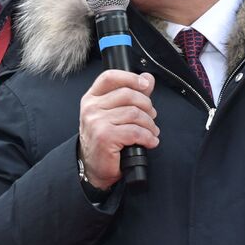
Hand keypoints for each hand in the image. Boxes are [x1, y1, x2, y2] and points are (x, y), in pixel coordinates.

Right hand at [78, 70, 158, 189]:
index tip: (145, 85)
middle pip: (128, 95)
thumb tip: (148, 78)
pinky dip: (148, 137)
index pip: (110, 77)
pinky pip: (135, 131)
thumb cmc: (105, 140)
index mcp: (92, 98)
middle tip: (152, 117)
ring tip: (152, 132)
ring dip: (149, 125)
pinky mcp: (105, 137)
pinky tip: (150, 141)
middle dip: (147, 106)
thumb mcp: (115, 114)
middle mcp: (91, 108)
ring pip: (134, 114)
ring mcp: (96, 122)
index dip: (130, 78)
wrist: (93, 167)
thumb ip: (132, 94)